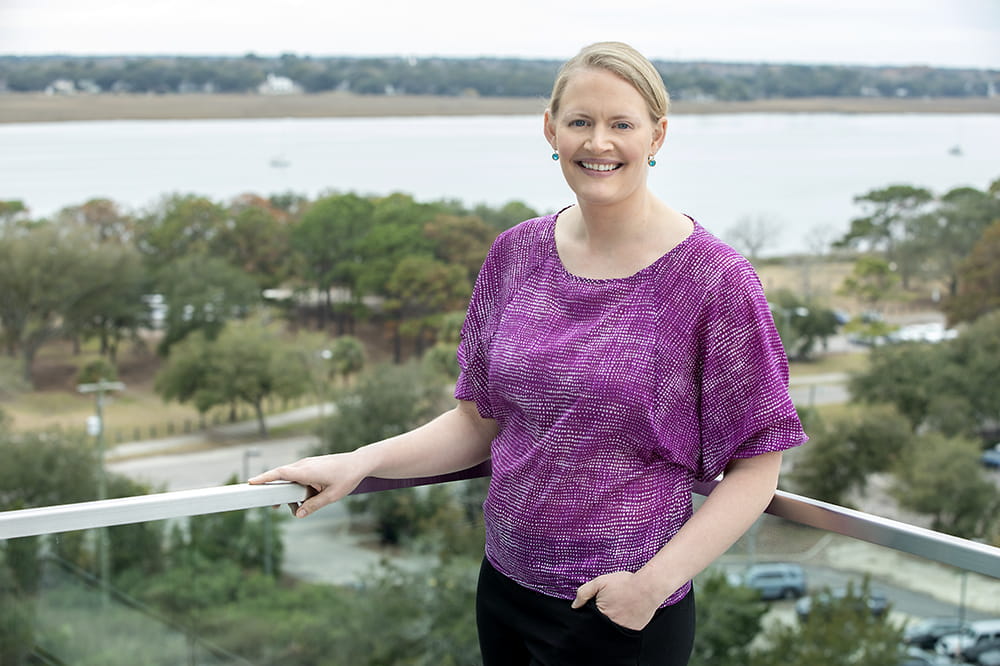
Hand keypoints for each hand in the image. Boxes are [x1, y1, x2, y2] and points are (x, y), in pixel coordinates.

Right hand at [248, 452, 367, 517]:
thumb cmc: (347, 478)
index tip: (250, 483)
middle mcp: (304, 465)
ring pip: (289, 478)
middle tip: (274, 506)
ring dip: (288, 491)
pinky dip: (296, 487)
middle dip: (275, 491)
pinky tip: (303, 498)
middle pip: (281, 476)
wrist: (359, 463)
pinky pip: (297, 476)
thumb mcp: (331, 496)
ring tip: (294, 506)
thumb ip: (313, 506)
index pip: (280, 473)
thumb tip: (297, 515)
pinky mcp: (310, 466)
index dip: (264, 478)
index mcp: (307, 471)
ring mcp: (307, 464)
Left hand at [571, 571, 662, 631]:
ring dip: (613, 620)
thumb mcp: (600, 582)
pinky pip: (625, 630)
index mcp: (600, 614)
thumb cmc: (624, 583)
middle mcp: (611, 625)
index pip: (589, 620)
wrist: (648, 587)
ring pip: (612, 629)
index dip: (591, 613)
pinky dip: (624, 623)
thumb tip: (574, 606)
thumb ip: (584, 593)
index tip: (597, 606)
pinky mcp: (634, 631)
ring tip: (619, 607)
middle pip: (600, 625)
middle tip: (611, 605)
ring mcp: (623, 630)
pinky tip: (627, 612)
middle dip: (602, 617)